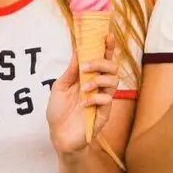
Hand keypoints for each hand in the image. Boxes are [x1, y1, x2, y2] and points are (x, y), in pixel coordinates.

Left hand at [47, 33, 120, 155]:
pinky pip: (107, 100)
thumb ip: (71, 70)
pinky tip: (84, 104)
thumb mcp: (60, 86)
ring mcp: (102, 99)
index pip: (102, 58)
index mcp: (88, 76)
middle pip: (112, 67)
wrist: (58, 136)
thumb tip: (78, 49)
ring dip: (98, 80)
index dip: (107, 47)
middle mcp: (98, 86)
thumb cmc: (58, 111)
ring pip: (114, 81)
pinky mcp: (104, 113)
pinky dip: (95, 98)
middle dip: (101, 62)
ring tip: (84, 88)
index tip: (107, 36)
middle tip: (86, 67)